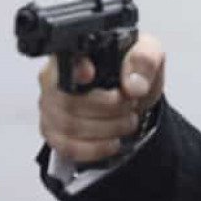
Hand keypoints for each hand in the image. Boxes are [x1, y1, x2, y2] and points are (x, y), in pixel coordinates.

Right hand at [38, 33, 164, 162]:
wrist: (136, 97)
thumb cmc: (134, 71)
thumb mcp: (149, 54)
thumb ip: (145, 61)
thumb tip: (134, 85)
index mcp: (74, 53)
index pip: (60, 61)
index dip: (73, 70)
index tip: (91, 75)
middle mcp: (53, 78)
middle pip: (68, 100)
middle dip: (109, 108)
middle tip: (130, 104)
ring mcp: (50, 107)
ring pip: (69, 126)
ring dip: (107, 128)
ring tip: (127, 120)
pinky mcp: (55, 132)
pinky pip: (67, 146)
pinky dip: (96, 147)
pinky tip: (113, 140)